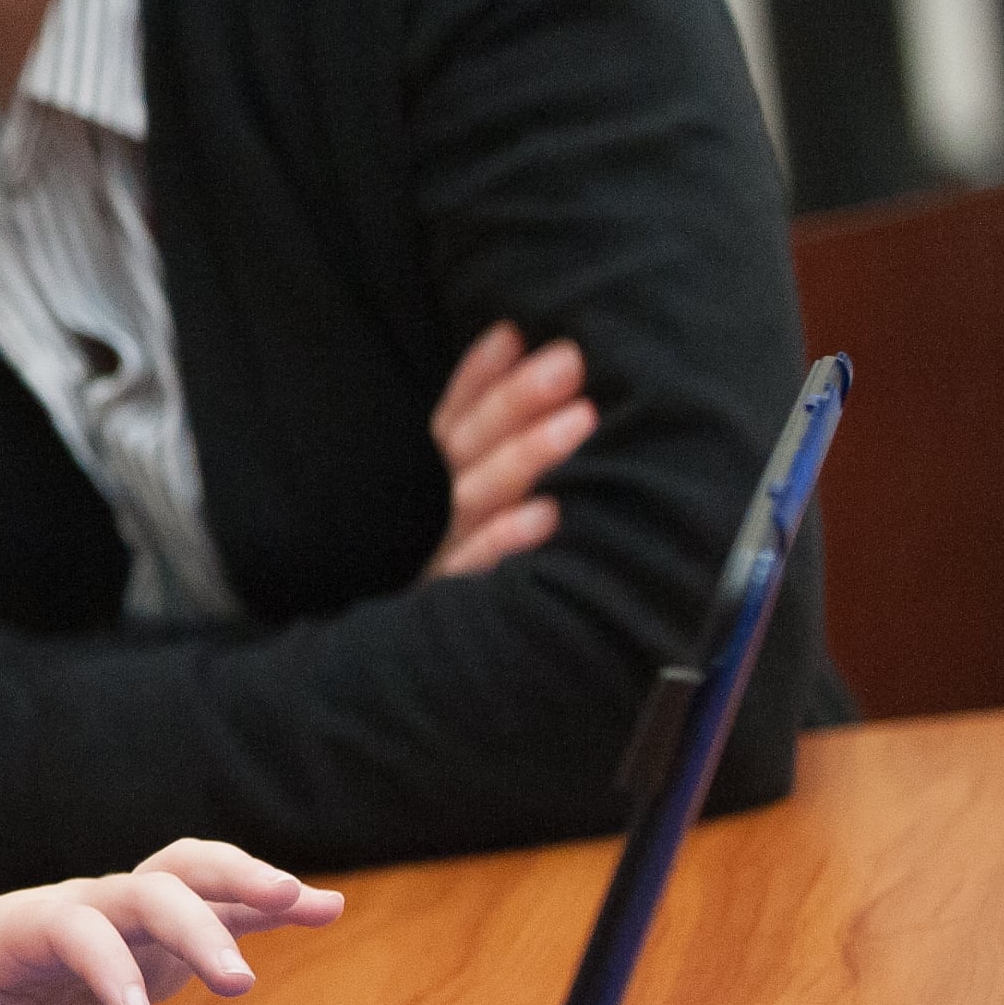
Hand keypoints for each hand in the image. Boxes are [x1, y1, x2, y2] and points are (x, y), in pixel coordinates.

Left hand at [0, 840, 346, 1004]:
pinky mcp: (163, 934)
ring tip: (308, 902)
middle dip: (193, 927)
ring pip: (192, 875)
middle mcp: (86, 905)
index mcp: (26, 927)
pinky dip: (271, 903)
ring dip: (248, 884)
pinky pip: (221, 904)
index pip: (75, 929)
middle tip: (234, 982)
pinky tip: (326, 908)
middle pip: (147, 890)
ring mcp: (129, 913)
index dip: (106, 965)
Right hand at [428, 321, 593, 582]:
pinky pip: (479, 568)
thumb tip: (514, 342)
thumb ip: (482, 429)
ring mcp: (447, 554)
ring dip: (527, 455)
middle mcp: (440, 512)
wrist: (423, 672)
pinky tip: (547, 516)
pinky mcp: (457, 600)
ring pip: (479, 496)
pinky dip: (508, 541)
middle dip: (517, 400)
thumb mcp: (467, 494)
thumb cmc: (468, 562)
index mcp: (437, 480)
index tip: (515, 332)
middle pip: (470, 446)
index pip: (454, 416)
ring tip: (580, 419)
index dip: (480, 376)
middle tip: (568, 362)